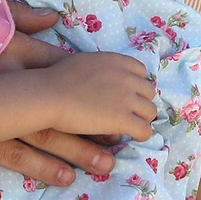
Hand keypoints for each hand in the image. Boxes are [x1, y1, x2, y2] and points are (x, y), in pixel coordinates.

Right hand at [0, 0, 115, 187]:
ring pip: (45, 135)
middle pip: (62, 109)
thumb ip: (20, 16)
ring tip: (106, 164)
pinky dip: (41, 166)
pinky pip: (14, 155)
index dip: (90, 85)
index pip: (62, 70)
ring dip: (78, 150)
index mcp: (15, 56)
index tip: (115, 98)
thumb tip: (51, 17)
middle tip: (124, 138)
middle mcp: (11, 86)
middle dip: (94, 126)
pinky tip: (65, 178)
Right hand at [42, 52, 157, 141]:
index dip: (135, 86)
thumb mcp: (85, 62)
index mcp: (118, 62)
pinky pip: (144, 131)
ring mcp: (127, 99)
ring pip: (150, 112)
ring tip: (130, 126)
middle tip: (129, 113)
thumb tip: (105, 77)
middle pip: (149, 92)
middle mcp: (127, 78)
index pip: (142, 73)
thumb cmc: (58, 79)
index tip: (126, 96)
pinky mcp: (123, 120)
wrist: (49, 95)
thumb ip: (102, 68)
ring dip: (142, 119)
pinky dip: (141, 135)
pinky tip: (131, 137)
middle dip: (141, 103)